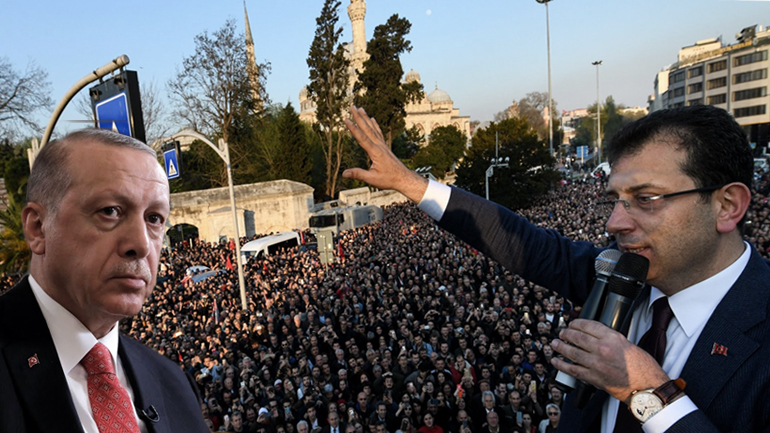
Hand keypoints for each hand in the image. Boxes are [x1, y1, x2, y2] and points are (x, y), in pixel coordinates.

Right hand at [343, 106, 427, 201]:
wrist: (403, 178)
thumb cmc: (389, 179)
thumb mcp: (372, 179)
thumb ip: (358, 174)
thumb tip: (344, 173)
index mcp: (375, 152)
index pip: (362, 138)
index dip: (353, 129)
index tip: (346, 120)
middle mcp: (379, 145)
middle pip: (367, 128)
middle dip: (359, 117)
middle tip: (352, 106)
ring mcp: (383, 145)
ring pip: (373, 128)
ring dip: (366, 118)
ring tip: (360, 108)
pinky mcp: (385, 146)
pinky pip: (378, 132)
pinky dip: (375, 125)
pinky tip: (372, 119)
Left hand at [550, 319, 669, 403]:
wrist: (647, 387)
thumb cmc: (642, 367)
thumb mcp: (628, 344)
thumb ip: (610, 339)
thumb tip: (596, 336)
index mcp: (613, 338)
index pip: (589, 325)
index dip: (577, 323)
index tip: (572, 323)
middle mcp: (603, 349)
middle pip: (578, 337)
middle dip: (566, 333)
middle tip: (562, 332)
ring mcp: (596, 364)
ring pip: (573, 352)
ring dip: (561, 347)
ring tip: (555, 343)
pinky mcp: (594, 378)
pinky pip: (573, 370)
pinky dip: (562, 365)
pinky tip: (556, 361)